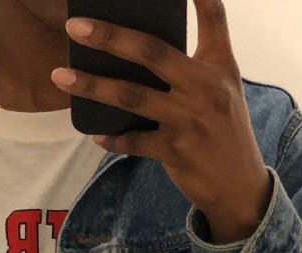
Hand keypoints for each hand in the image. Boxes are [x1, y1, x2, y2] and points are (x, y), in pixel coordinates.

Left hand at [51, 0, 272, 243]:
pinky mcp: (175, 150)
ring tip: (62, 76)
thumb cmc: (225, 132)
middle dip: (111, 37)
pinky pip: (134, 142)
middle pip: (151, 52)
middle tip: (76, 27)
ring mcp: (188, 119)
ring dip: (93, 85)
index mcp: (219, 66)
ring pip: (132, 96)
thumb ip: (195, 66)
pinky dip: (112, 139)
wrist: (239, 186)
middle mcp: (204, 87)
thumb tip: (143, 52)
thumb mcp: (224, 90)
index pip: (213, 17)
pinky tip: (94, 134)